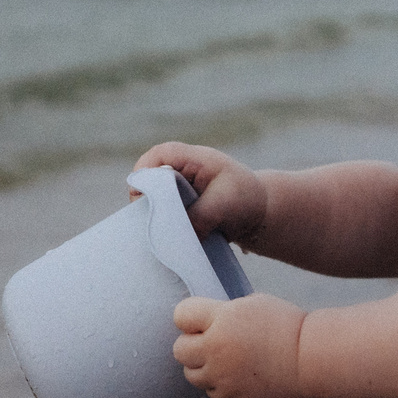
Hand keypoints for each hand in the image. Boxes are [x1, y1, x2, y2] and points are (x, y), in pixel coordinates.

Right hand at [133, 141, 270, 243]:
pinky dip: (162, 225)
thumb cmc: (244, 197)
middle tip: (150, 225)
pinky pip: (161, 213)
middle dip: (146, 201)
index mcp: (193, 157)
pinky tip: (168, 241)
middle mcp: (179, 169)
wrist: (257, 211)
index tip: (139, 198)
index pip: (159, 156)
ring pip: (152, 198)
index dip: (145, 174)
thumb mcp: (225, 205)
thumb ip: (200, 217)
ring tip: (161, 236)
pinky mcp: (176, 205)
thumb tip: (177, 237)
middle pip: (149, 178)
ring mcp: (176, 187)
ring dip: (154, 216)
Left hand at [173, 293, 304, 397]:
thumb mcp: (253, 304)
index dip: (190, 316)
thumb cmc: (285, 324)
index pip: (181, 315)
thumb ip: (223, 312)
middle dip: (192, 343)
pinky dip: (219, 383)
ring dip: (202, 365)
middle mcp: (216, 349)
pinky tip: (237, 373)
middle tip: (211, 340)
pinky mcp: (231, 397)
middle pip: (179, 349)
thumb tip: (203, 321)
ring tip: (224, 358)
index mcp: (222, 319)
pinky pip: (211, 390)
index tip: (202, 318)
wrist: (310, 358)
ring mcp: (222, 376)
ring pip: (191, 373)